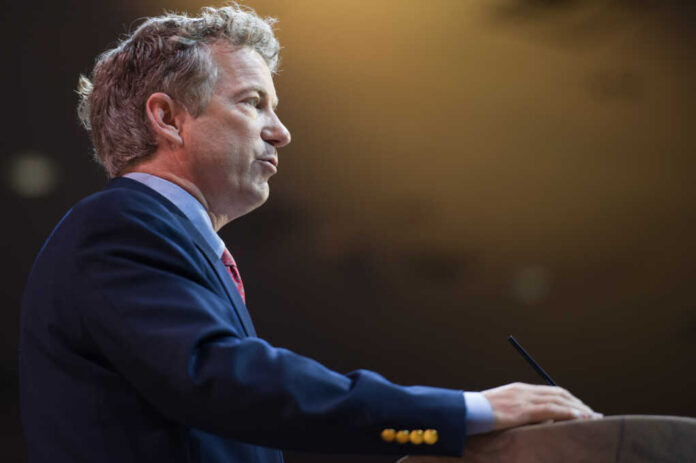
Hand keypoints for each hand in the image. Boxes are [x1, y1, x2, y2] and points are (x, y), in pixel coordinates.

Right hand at [482, 382, 601, 430]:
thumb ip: (515, 411)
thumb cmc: (479, 413)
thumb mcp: (500, 409)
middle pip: (558, 393)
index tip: (579, 408)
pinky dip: (568, 413)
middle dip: (577, 402)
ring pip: (558, 400)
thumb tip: (529, 422)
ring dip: (578, 408)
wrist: (466, 411)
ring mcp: (524, 399)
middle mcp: (524, 390)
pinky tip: (580, 418)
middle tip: (591, 413)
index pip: (550, 391)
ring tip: (592, 417)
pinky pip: (551, 410)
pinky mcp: (522, 410)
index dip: (567, 399)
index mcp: (519, 389)